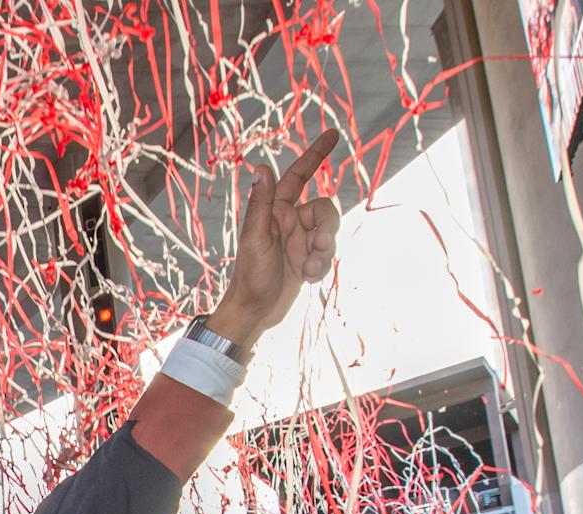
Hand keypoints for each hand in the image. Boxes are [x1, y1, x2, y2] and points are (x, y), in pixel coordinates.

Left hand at [205, 128, 343, 350]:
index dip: (315, 154)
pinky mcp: (308, 260)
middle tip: (319, 247)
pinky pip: (328, 254)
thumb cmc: (250, 275)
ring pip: (330, 233)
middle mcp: (290, 221)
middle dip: (329, 228)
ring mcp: (300, 241)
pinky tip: (308, 278)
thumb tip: (262, 168)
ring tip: (309, 269)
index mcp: (276, 210)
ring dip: (325, 252)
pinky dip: (322, 266)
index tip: (333, 134)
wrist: (255, 311)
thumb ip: (261, 204)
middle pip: (326, 209)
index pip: (299, 175)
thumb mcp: (256, 238)